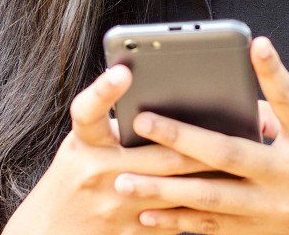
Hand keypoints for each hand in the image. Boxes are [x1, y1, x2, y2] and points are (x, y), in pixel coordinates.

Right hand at [2, 64, 211, 234]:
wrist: (50, 233)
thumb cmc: (73, 179)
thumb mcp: (81, 146)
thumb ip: (113, 125)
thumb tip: (161, 98)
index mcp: (83, 144)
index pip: (88, 112)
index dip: (104, 91)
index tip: (123, 71)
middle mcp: (97, 173)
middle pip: (157, 154)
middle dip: (195, 140)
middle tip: (229, 119)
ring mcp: (116, 206)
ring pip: (174, 187)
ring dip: (207, 173)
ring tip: (239, 155)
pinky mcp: (132, 232)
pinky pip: (175, 216)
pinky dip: (199, 202)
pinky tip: (224, 191)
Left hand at [114, 37, 288, 234]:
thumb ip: (280, 119)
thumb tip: (238, 100)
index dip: (275, 72)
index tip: (257, 43)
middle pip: (230, 153)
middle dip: (181, 137)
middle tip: (141, 121)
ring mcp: (271, 209)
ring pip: (209, 198)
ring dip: (163, 190)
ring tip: (124, 180)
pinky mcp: (259, 233)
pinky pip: (211, 228)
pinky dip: (177, 222)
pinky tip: (147, 215)